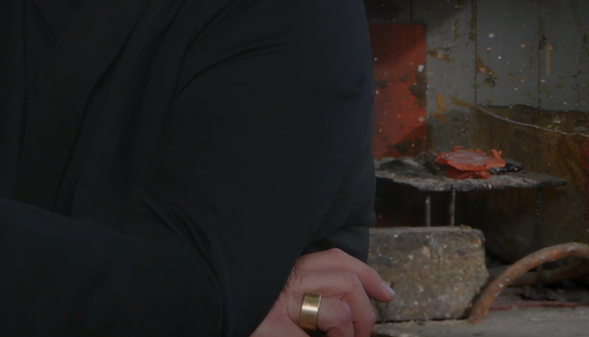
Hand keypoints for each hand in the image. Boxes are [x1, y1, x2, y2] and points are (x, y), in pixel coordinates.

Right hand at [250, 248, 395, 336]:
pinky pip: (323, 323)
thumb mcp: (275, 298)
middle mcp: (282, 280)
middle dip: (365, 311)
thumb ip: (305, 295)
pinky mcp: (273, 328)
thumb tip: (343, 307)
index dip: (367, 274)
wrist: (202, 308)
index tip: (386, 292)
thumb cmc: (242, 311)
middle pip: (345, 280)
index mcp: (283, 270)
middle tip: (363, 334)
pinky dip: (338, 336)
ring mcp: (277, 304)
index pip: (335, 259)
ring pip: (337, 306)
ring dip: (350, 331)